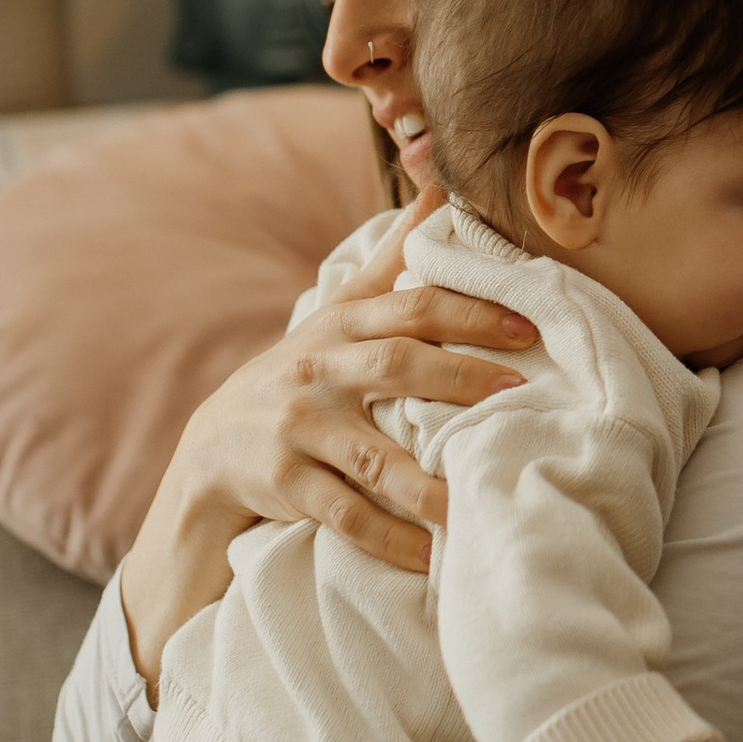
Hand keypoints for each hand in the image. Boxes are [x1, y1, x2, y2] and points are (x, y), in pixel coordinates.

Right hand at [122, 213, 538, 687]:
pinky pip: (343, 515)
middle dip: (459, 379)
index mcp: (342, 325)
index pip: (411, 307)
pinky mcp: (282, 483)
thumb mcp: (338, 312)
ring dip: (426, 483)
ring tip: (476, 500)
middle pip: (395, 367)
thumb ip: (393, 257)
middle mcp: (317, 369)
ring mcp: (296, 427)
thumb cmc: (300, 375)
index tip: (529, 327)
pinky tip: (430, 557)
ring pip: (371, 455)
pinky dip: (387, 538)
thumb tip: (440, 184)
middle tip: (518, 394)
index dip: (471, 313)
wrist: (213, 453)